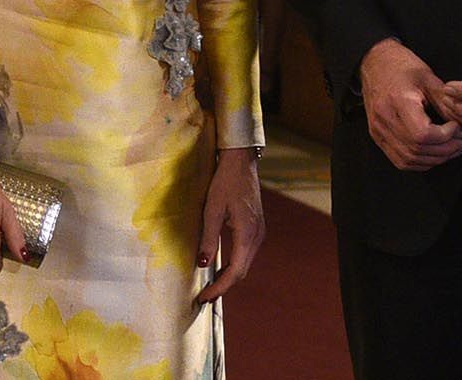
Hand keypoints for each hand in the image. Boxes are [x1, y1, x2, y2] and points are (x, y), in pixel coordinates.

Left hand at [195, 147, 264, 302]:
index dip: (219, 288)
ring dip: (229, 276)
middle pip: (242, 272)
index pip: (235, 272)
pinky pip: (246, 254)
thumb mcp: (211, 210)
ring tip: (210, 285)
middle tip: (204, 296)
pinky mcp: (256, 229)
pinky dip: (234, 265)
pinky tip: (221, 267)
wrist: (240, 163)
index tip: (204, 297)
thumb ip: (208, 238)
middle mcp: (257, 237)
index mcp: (247, 235)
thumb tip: (202, 264)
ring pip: (245, 264)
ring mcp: (259, 233)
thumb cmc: (224, 183)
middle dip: (223, 286)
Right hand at [358, 38, 461, 169]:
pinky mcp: (377, 137)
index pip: (422, 134)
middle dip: (445, 150)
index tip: (456, 126)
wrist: (373, 62)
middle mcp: (384, 120)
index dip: (444, 136)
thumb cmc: (400, 65)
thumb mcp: (427, 77)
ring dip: (435, 159)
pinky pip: (400, 161)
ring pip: (410, 160)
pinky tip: (434, 153)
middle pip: (417, 149)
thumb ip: (444, 101)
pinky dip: (420, 162)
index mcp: (397, 102)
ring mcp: (378, 131)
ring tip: (452, 148)